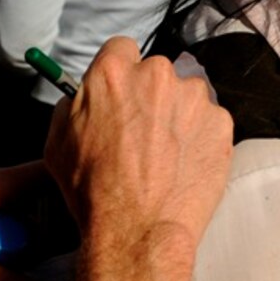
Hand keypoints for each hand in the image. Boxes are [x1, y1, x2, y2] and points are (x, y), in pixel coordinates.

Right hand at [45, 37, 232, 257]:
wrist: (138, 231)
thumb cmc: (93, 191)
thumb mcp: (58, 141)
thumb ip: (73, 105)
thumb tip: (84, 96)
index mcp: (114, 72)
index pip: (121, 49)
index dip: (119, 73)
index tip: (121, 94)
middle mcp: (158, 75)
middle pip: (156, 72)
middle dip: (149, 95)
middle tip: (141, 133)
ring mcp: (194, 99)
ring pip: (186, 95)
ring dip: (177, 115)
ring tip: (165, 155)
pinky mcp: (221, 124)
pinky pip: (209, 121)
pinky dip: (199, 137)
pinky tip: (184, 165)